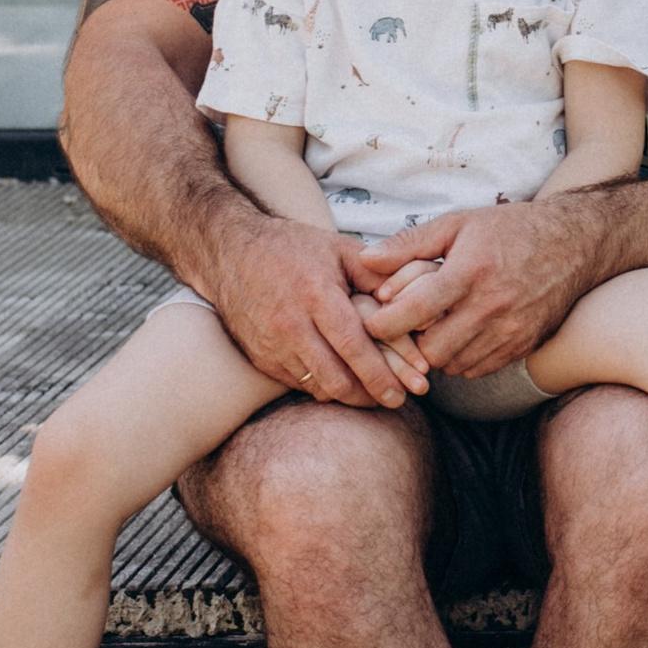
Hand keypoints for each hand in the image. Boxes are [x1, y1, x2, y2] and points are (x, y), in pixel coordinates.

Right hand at [207, 213, 429, 409]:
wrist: (230, 252)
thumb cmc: (294, 247)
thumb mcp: (340, 249)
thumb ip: (379, 275)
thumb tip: (418, 299)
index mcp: (316, 294)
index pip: (355, 346)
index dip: (383, 374)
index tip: (410, 389)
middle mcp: (290, 324)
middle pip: (337, 378)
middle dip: (372, 395)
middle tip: (398, 400)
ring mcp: (271, 345)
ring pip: (318, 387)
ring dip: (350, 397)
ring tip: (375, 395)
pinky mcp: (260, 358)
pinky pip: (299, 384)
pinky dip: (324, 389)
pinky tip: (344, 384)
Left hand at [347, 195, 602, 378]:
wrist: (575, 242)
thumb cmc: (510, 229)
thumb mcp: (458, 224)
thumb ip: (409, 244)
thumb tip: (365, 259)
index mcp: (471, 271)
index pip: (416, 312)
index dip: (385, 323)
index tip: (371, 322)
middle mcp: (492, 306)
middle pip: (431, 350)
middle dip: (411, 343)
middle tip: (404, 328)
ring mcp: (511, 330)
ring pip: (453, 365)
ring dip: (436, 352)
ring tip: (433, 329)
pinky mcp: (524, 345)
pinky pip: (478, 369)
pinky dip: (462, 358)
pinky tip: (460, 335)